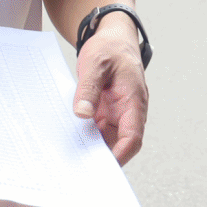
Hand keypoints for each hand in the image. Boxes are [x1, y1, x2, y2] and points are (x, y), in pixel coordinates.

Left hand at [73, 13, 147, 163]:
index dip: (121, 154)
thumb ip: (89, 89)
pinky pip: (99, 130)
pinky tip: (72, 142)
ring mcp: (118, 112)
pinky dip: (88, 137)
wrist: (112, 37)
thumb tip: (82, 114)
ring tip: (73, 160)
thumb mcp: (96, 64)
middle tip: (81, 169)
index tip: (103, 166)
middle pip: (121, 143)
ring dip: (94, 149)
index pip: (132, 136)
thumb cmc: (110, 48)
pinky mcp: (107, 111)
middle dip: (104, 158)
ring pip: (109, 139)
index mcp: (134, 100)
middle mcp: (129, 110)